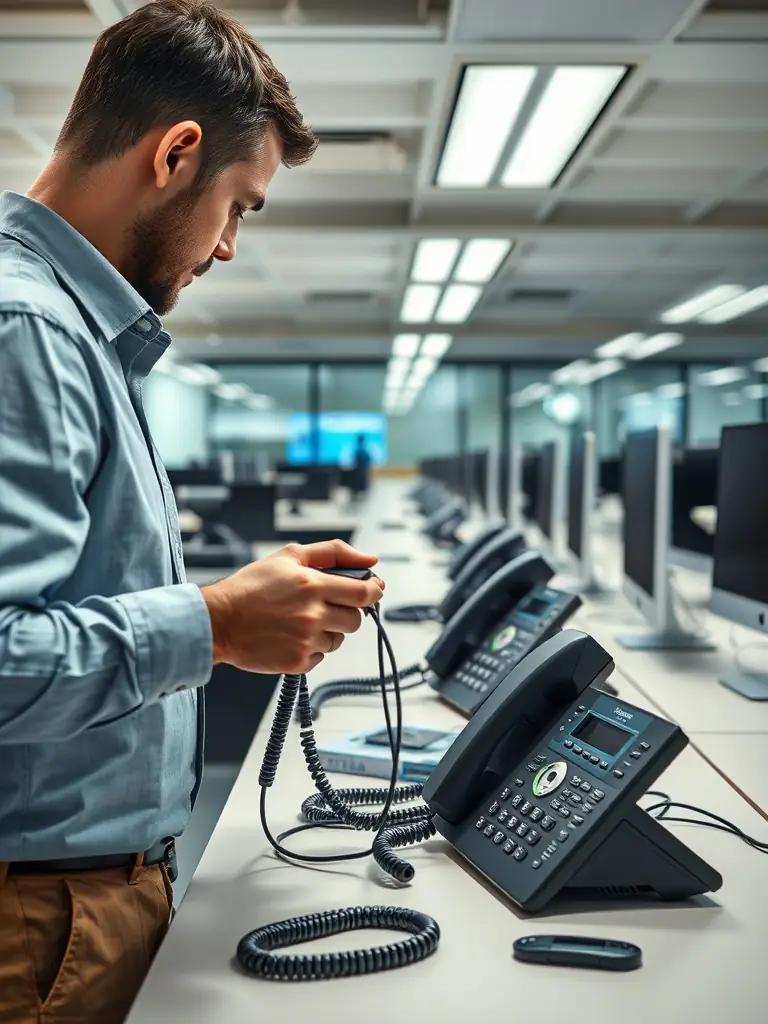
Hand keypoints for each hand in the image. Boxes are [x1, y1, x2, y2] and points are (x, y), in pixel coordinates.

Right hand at [200, 539, 383, 673]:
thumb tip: (370, 559)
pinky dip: (312, 648)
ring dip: (327, 631)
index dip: (374, 591)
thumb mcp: (290, 556)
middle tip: (325, 606)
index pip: (364, 592)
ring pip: (339, 639)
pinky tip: (291, 636)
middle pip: (356, 620)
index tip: (373, 590)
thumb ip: (333, 553)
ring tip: (300, 621)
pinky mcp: (298, 662)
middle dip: (346, 612)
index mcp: (313, 584)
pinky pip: (322, 657)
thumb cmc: (250, 587)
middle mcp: (313, 614)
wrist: (218, 620)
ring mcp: (306, 641)